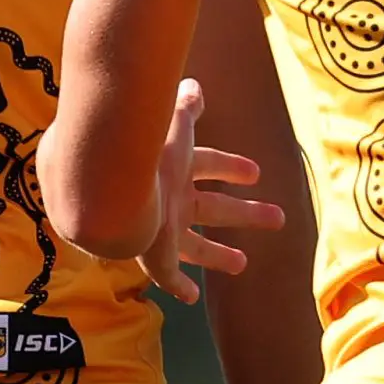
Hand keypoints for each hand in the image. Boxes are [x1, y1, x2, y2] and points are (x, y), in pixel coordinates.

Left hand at [144, 79, 283, 303]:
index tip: (256, 173)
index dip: (232, 167)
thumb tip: (193, 86)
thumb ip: (183, 108)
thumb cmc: (143, 156)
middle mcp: (172, 201)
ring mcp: (164, 229)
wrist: (104, 190)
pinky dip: (179, 286)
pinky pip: (168, 275)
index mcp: (177, 170)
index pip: (210, 165)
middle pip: (215, 209)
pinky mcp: (153, 255)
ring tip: (243, 265)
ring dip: (220, 255)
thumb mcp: (171, 128)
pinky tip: (192, 297)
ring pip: (197, 246)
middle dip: (246, 213)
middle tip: (278, 217)